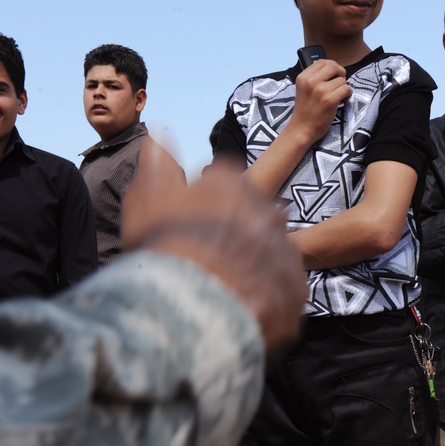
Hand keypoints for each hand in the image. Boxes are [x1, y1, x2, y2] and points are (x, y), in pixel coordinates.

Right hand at [123, 141, 307, 351]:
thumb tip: (159, 135)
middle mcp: (269, 212)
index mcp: (233, 185)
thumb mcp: (147, 201)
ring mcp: (287, 251)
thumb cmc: (164, 251)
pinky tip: (245, 308)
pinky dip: (269, 296)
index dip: (207, 204)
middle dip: (238, 232)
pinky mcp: (297, 290)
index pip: (225, 183)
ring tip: (228, 288)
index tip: (192, 226)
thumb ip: (158, 167)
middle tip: (211, 259)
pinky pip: (285, 289)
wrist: (192, 310)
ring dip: (257, 264)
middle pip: (255, 216)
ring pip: (273, 252)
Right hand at [291, 59, 351, 144]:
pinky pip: (346, 89)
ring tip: (339, 96)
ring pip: (342, 80)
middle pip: (333, 66)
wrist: (302, 129)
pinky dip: (348, 94)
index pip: (322, 62)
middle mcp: (311, 81)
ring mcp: (320, 90)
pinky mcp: (330, 100)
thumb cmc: (305, 111)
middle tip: (341, 83)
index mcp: (303, 77)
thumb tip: (333, 69)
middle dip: (341, 73)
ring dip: (344, 87)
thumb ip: (314, 78)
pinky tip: (342, 100)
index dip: (332, 67)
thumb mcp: (304, 89)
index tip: (334, 75)